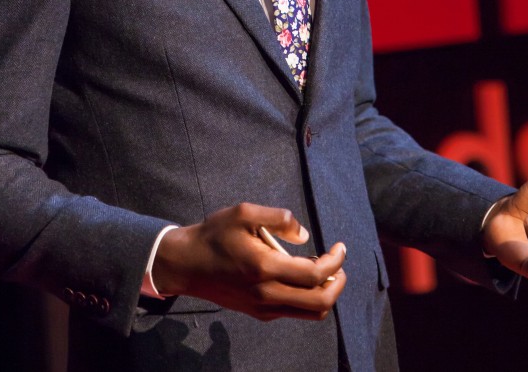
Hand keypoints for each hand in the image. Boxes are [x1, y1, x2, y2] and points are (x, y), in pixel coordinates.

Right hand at [152, 202, 346, 320]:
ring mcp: (262, 307)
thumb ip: (278, 218)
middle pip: (319, 303)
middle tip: (340, 265)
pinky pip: (292, 312)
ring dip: (325, 294)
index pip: (314, 274)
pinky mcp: (257, 312)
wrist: (186, 264)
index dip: (335, 262)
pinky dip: (307, 299)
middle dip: (338, 284)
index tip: (341, 247)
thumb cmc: (214, 234)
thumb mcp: (244, 213)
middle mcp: (267, 294)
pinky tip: (302, 277)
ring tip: (325, 272)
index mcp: (265, 268)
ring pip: (308, 314)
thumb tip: (304, 235)